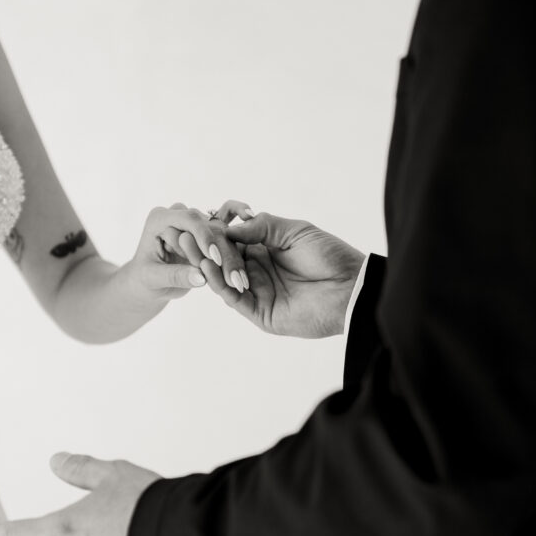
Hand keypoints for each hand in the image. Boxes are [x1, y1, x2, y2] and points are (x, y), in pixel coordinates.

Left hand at [124, 201, 253, 300]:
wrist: (150, 282)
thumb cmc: (146, 280)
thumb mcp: (154, 280)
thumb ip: (176, 275)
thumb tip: (201, 278)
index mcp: (160, 219)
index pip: (187, 221)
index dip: (203, 237)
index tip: (214, 259)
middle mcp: (178, 214)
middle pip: (207, 226)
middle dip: (222, 252)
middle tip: (234, 277)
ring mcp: (194, 218)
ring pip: (220, 230)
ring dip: (233, 253)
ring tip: (242, 279)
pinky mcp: (206, 226)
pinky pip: (225, 218)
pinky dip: (239, 218)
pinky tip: (252, 216)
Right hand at [202, 212, 365, 337]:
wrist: (351, 288)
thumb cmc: (330, 256)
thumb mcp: (295, 231)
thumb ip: (262, 227)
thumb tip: (228, 227)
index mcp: (266, 249)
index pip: (232, 241)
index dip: (215, 233)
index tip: (197, 222)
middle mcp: (259, 271)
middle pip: (223, 260)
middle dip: (204, 250)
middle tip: (184, 238)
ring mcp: (258, 292)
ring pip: (225, 280)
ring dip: (207, 267)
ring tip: (190, 251)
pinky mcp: (260, 313)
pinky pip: (234, 299)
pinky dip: (220, 285)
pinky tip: (209, 270)